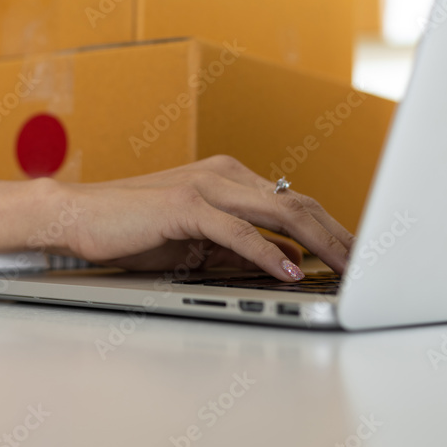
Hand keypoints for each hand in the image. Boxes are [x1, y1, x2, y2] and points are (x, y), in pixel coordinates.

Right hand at [63, 155, 354, 280]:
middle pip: (300, 203)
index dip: (332, 229)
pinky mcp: (186, 205)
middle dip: (340, 236)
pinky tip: (288, 272)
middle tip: (368, 266)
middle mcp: (225, 174)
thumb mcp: (197, 239)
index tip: (356, 257)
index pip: (296, 202)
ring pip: (281, 210)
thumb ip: (239, 245)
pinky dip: (268, 253)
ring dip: (320, 242)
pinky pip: (238, 231)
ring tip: (346, 269)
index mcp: (230, 177)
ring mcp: (207, 185)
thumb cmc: (133, 229)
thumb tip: (286, 260)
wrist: (79, 215)